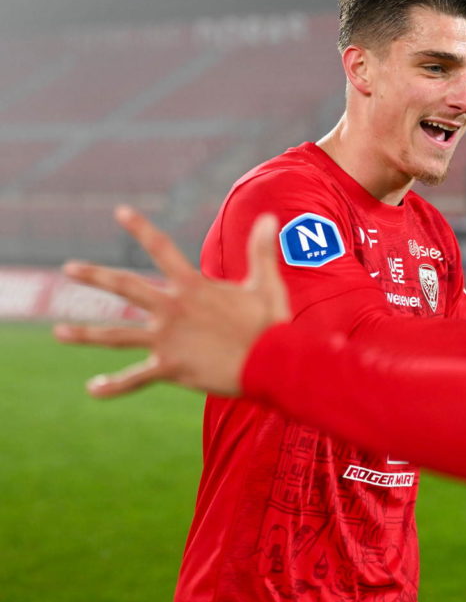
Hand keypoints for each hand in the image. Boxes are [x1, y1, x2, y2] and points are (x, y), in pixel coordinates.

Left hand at [54, 206, 289, 396]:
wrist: (270, 363)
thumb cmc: (270, 323)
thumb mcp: (265, 282)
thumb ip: (262, 250)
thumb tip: (270, 217)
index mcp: (192, 286)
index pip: (161, 249)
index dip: (141, 228)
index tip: (120, 212)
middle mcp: (172, 309)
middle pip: (125, 287)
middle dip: (95, 276)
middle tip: (69, 268)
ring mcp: (167, 340)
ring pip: (118, 336)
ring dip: (87, 334)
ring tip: (58, 332)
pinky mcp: (170, 368)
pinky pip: (136, 379)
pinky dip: (114, 386)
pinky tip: (92, 389)